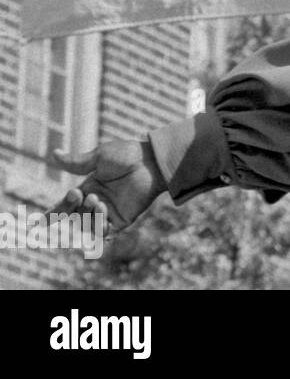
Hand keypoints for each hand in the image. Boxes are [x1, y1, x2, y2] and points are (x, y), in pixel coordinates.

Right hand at [50, 140, 167, 231]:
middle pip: (73, 218)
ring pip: (87, 226)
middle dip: (70, 210)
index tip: (37, 223)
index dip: (52, 215)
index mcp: (87, 189)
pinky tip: (103, 214)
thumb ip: (77, 162)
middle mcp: (95, 203)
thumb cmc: (127, 155)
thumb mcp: (99, 157)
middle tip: (77, 194)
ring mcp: (109, 213)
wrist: (152, 162)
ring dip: (87, 215)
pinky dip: (100, 229)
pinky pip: (106, 233)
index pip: (64, 206)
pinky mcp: (123, 220)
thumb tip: (54, 154)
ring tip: (97, 199)